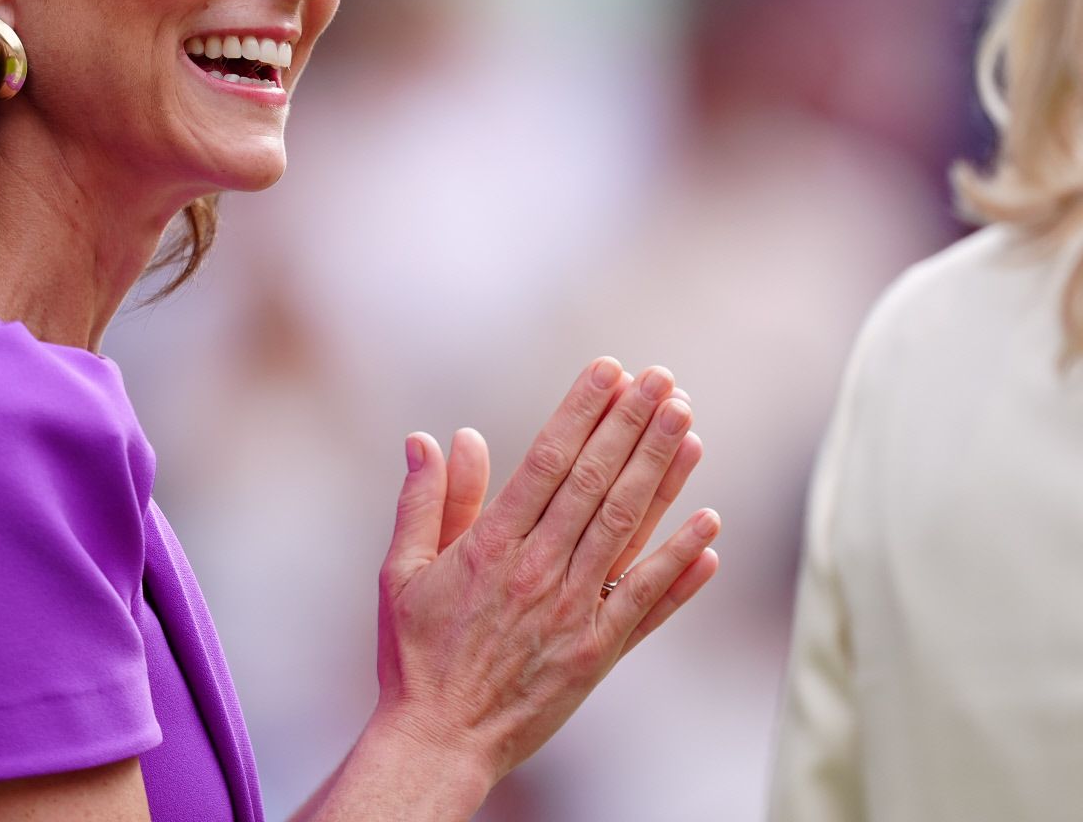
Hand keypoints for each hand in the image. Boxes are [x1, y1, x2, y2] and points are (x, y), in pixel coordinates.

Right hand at [372, 359, 720, 790]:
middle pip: (595, 484)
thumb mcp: (401, 571)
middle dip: (632, 426)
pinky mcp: (598, 651)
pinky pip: (647, 599)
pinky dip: (680, 562)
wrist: (440, 740)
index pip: (546, 462)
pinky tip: (710, 525)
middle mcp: (537, 572)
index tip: (608, 371)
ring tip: (688, 425)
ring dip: (662, 474)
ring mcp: (573, 611)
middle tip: (662, 380)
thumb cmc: (414, 654)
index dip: (581, 412)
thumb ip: (426, 502)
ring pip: (626, 528)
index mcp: (489, 547)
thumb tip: (435, 438)